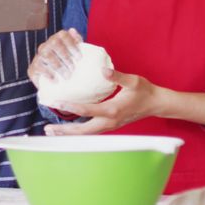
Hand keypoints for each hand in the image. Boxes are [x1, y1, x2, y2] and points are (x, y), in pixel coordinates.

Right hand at [27, 28, 83, 86]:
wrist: (55, 85)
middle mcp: (46, 46)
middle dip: (65, 55)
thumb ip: (76, 41)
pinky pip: (38, 67)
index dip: (72, 44)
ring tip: (67, 75)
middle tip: (73, 68)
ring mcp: (38, 57)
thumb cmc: (67, 67)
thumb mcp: (74, 54)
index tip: (79, 58)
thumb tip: (72, 30)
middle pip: (54, 43)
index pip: (63, 35)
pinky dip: (48, 73)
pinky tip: (55, 80)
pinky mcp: (32, 68)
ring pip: (46, 54)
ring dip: (58, 65)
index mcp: (56, 40)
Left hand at [43, 68, 165, 134]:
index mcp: (113, 110)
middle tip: (48, 129)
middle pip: (83, 130)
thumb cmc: (144, 90)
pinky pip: (91, 132)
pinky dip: (78, 132)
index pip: (87, 110)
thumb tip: (102, 70)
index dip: (71, 107)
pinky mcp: (110, 126)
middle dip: (65, 131)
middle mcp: (109, 121)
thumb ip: (117, 76)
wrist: (156, 104)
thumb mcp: (132, 80)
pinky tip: (67, 129)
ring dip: (70, 134)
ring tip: (52, 132)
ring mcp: (110, 126)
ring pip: (86, 134)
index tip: (57, 103)